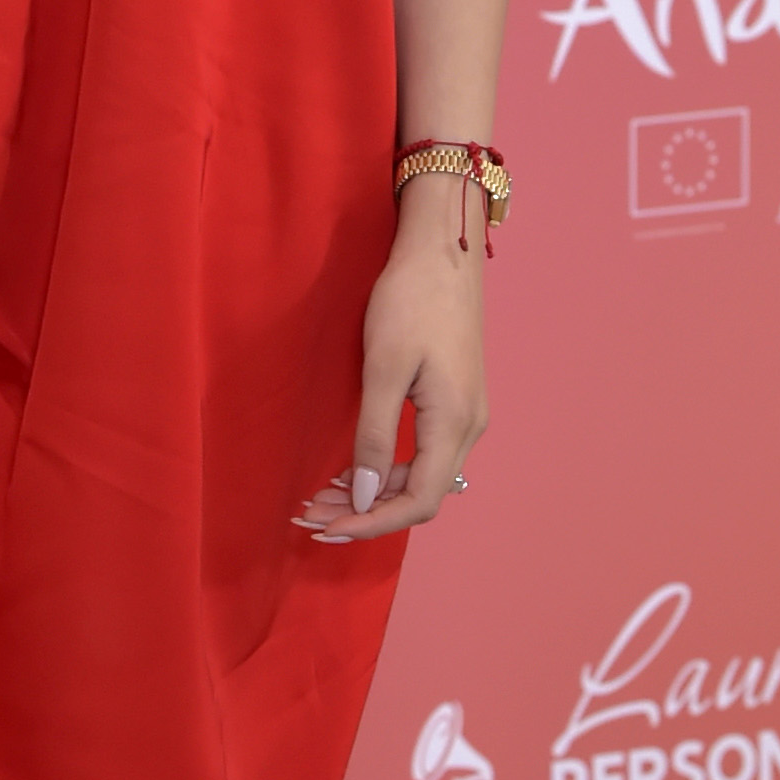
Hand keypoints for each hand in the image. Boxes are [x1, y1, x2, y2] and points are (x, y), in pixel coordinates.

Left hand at [294, 208, 487, 543]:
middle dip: (366, 512)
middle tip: (310, 513)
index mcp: (455, 423)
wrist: (442, 250)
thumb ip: (376, 437)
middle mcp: (469, 427)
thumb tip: (368, 495)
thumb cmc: (411, 300)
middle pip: (420, 495)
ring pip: (421, 476)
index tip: (328, 529)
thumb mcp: (384, 369)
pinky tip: (354, 467)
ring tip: (323, 495)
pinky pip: (424, 452)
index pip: (419, 502)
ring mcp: (466, 414)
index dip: (373, 523)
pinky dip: (388, 468)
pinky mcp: (455, 399)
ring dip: (375, 492)